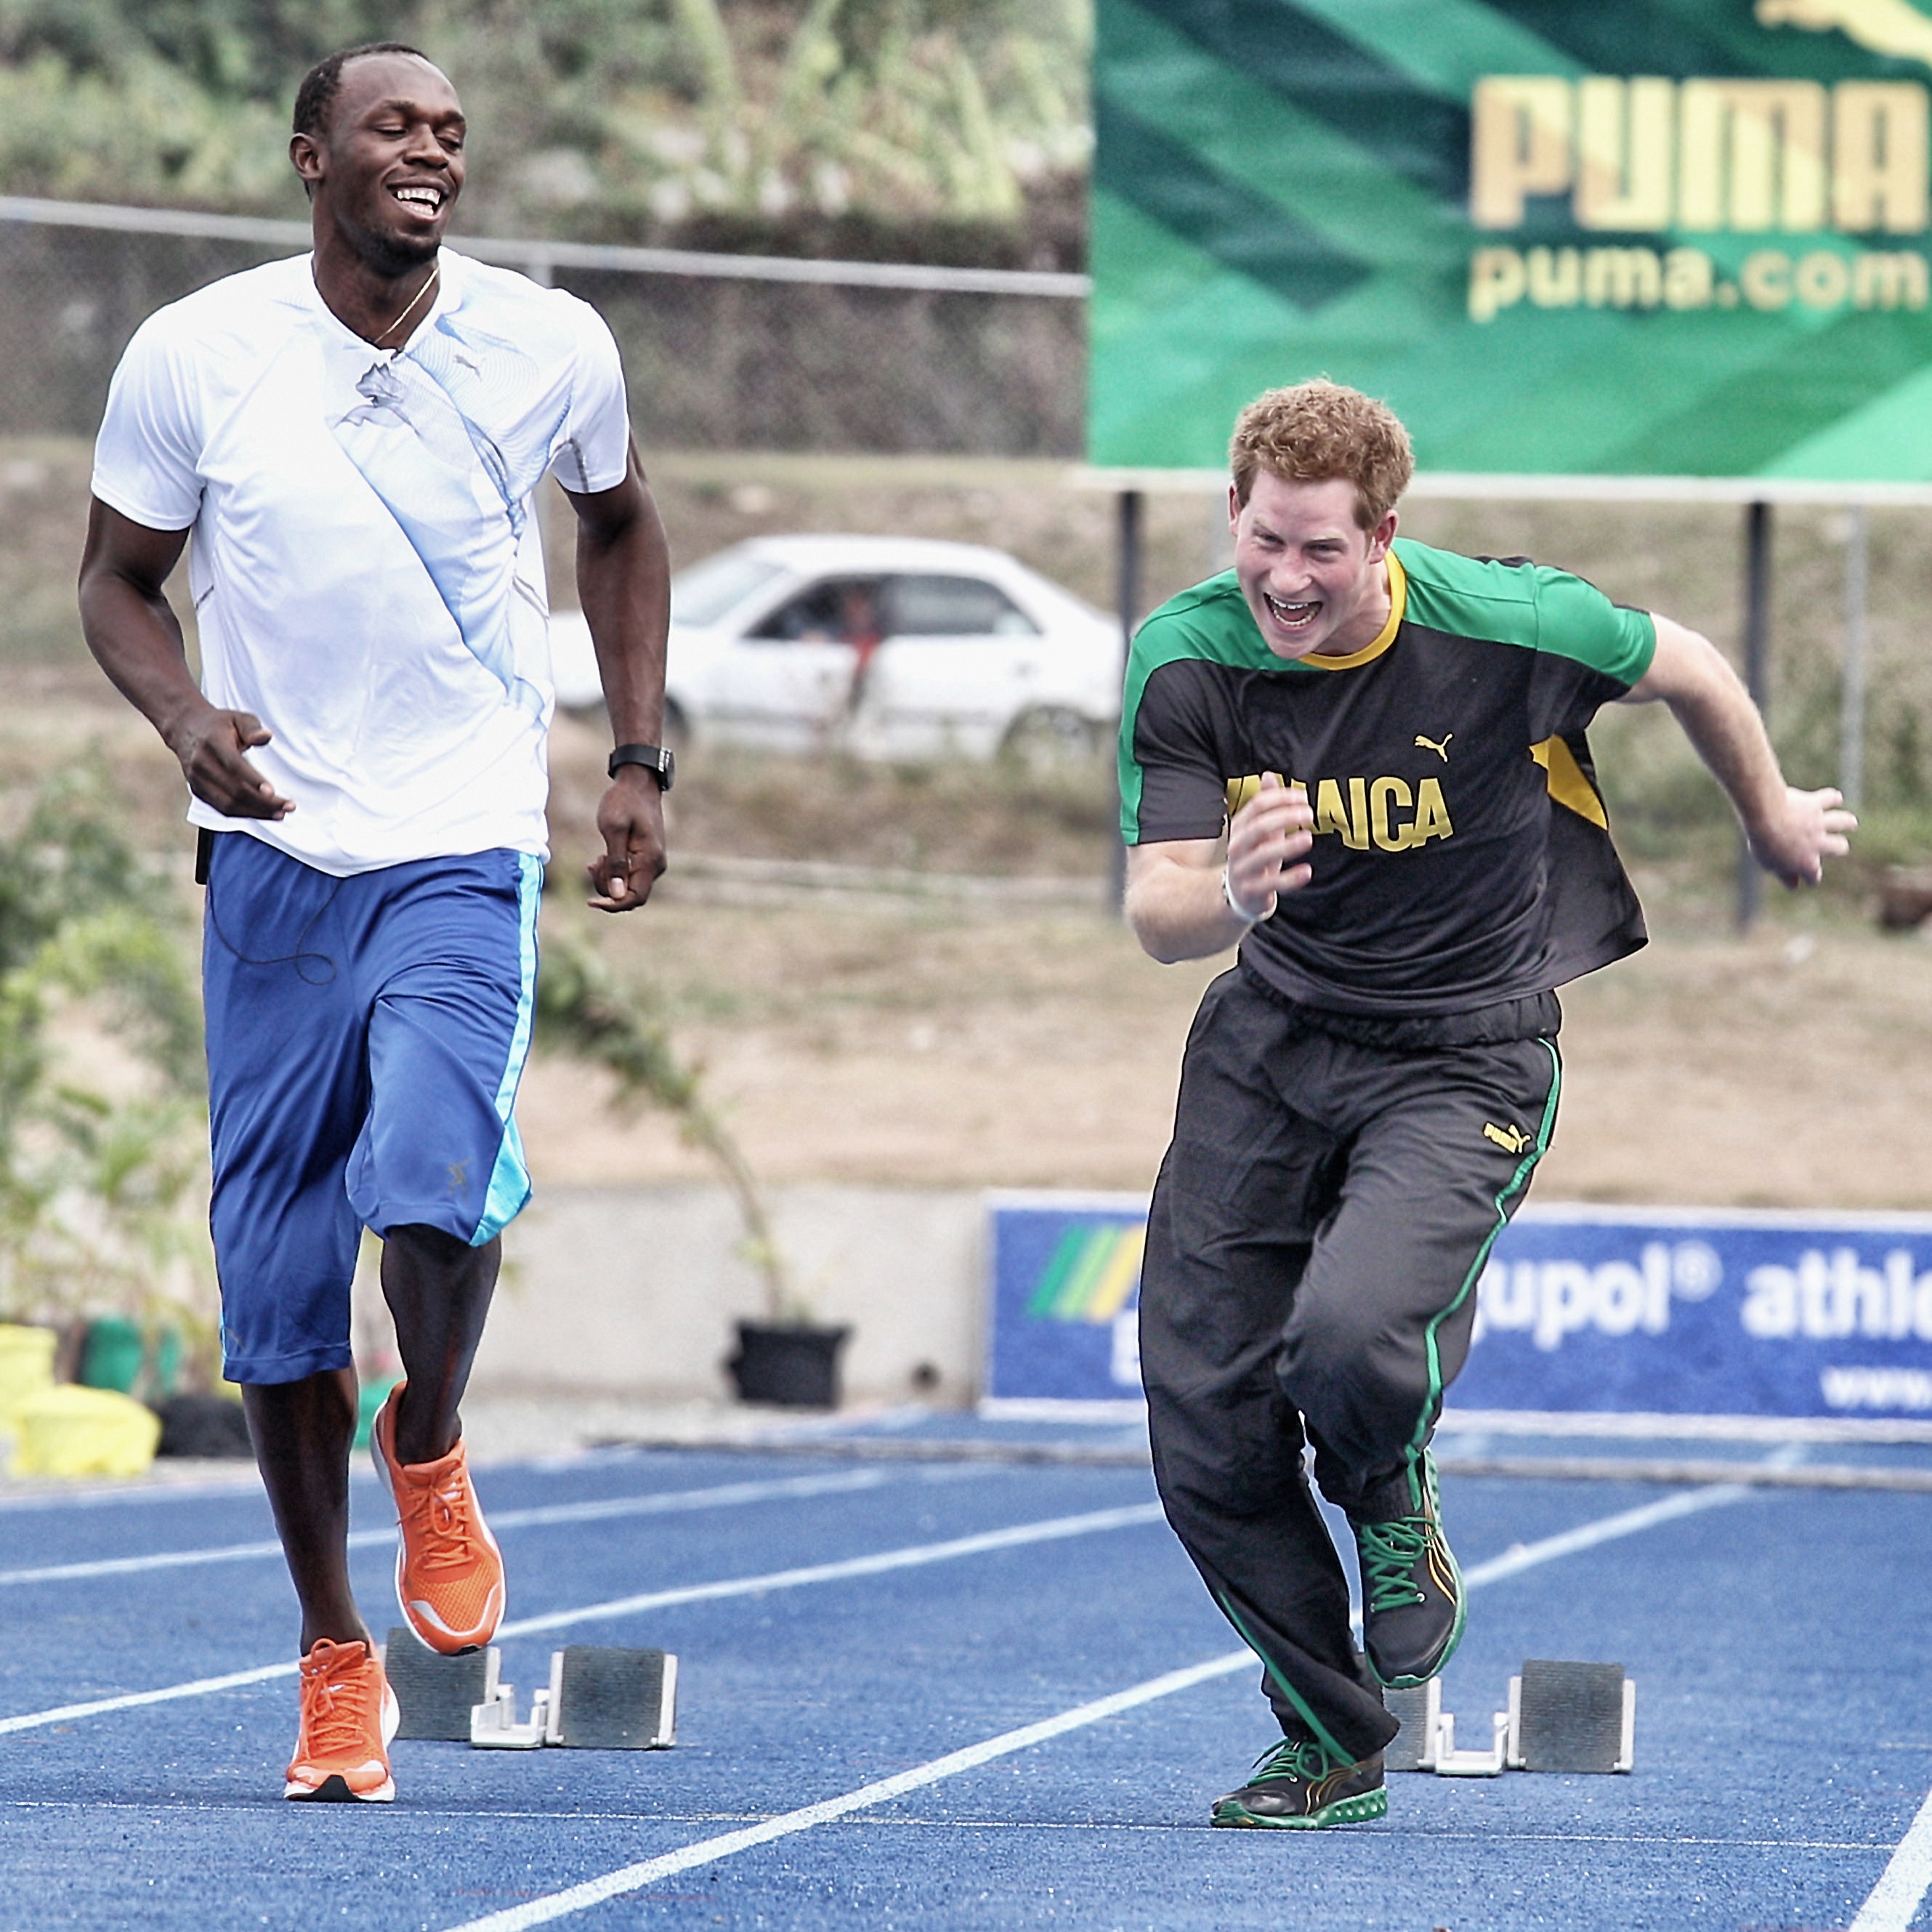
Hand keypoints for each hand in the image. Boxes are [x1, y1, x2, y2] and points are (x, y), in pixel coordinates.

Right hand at [167, 703, 293, 818]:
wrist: (185, 729)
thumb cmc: (219, 724)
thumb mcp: (237, 718)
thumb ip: (252, 727)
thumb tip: (266, 736)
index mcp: (212, 743)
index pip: (233, 766)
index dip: (253, 780)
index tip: (273, 792)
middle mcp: (201, 764)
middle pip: (233, 790)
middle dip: (263, 802)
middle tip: (289, 806)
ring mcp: (197, 780)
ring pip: (227, 805)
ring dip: (256, 813)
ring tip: (280, 814)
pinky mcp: (198, 791)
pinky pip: (222, 808)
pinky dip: (244, 814)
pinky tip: (264, 813)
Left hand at [587, 768, 666, 911]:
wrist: (638, 783)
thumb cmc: (623, 802)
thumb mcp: (613, 829)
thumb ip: (616, 863)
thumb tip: (616, 894)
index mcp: (650, 860)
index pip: (635, 898)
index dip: (613, 905)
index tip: (590, 901)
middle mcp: (656, 865)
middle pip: (630, 895)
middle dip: (607, 887)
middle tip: (593, 864)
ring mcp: (653, 862)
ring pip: (628, 887)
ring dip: (608, 879)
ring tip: (597, 858)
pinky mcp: (646, 858)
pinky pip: (629, 876)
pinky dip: (614, 872)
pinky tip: (603, 857)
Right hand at [1225, 773, 1312, 916]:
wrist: (1239, 893)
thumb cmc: (1255, 855)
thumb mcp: (1259, 829)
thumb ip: (1266, 804)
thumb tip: (1269, 775)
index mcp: (1239, 827)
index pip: (1257, 806)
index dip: (1280, 798)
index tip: (1303, 797)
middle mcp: (1237, 847)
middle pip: (1258, 827)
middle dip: (1284, 817)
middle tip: (1309, 814)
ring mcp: (1243, 869)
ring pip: (1263, 855)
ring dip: (1287, 845)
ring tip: (1308, 838)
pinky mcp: (1253, 891)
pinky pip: (1272, 884)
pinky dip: (1291, 878)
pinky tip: (1307, 871)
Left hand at [1749, 785, 1855, 887]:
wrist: (1767, 817)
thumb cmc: (1764, 843)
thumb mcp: (1770, 865)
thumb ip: (1784, 875)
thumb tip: (1793, 885)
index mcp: (1807, 863)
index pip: (1814, 876)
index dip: (1811, 878)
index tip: (1808, 879)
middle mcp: (1819, 843)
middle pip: (1839, 847)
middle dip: (1839, 847)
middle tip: (1839, 845)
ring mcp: (1819, 823)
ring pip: (1842, 822)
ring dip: (1847, 822)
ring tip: (1851, 823)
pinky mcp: (1815, 804)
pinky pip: (1830, 799)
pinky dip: (1834, 798)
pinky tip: (1835, 798)